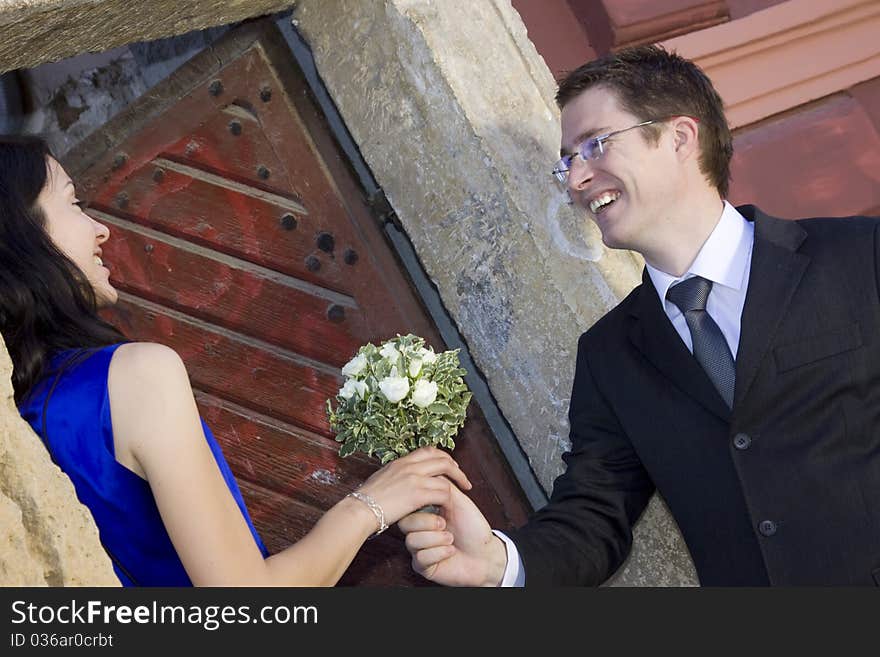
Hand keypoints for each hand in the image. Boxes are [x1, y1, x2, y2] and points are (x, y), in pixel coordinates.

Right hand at [357, 447, 471, 525]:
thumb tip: (401, 479)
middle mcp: (409, 466)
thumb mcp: (382, 478)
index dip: (443, 457)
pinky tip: (449, 505)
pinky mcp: (417, 494)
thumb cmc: (367, 499)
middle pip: (442, 459)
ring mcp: (414, 478)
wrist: (360, 508)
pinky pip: (442, 492)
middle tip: (463, 479)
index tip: (450, 466)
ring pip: (446, 475)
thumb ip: (395, 476)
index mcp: (401, 462)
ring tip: (462, 492)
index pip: (428, 451)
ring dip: (457, 484)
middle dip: (456, 469)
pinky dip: (449, 498)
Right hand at [398, 484, 507, 585]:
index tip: (438, 508)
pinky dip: (440, 553)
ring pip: (412, 541)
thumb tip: (429, 472)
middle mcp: (419, 531)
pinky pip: (421, 558)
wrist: (486, 554)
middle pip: (405, 523)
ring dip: (436, 539)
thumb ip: (442, 486)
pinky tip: (451, 551)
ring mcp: (420, 549)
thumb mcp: (458, 501)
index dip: (420, 505)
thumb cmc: (473, 528)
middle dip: (427, 522)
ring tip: (451, 539)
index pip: (409, 506)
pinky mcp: (423, 566)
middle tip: (443, 523)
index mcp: (425, 514)